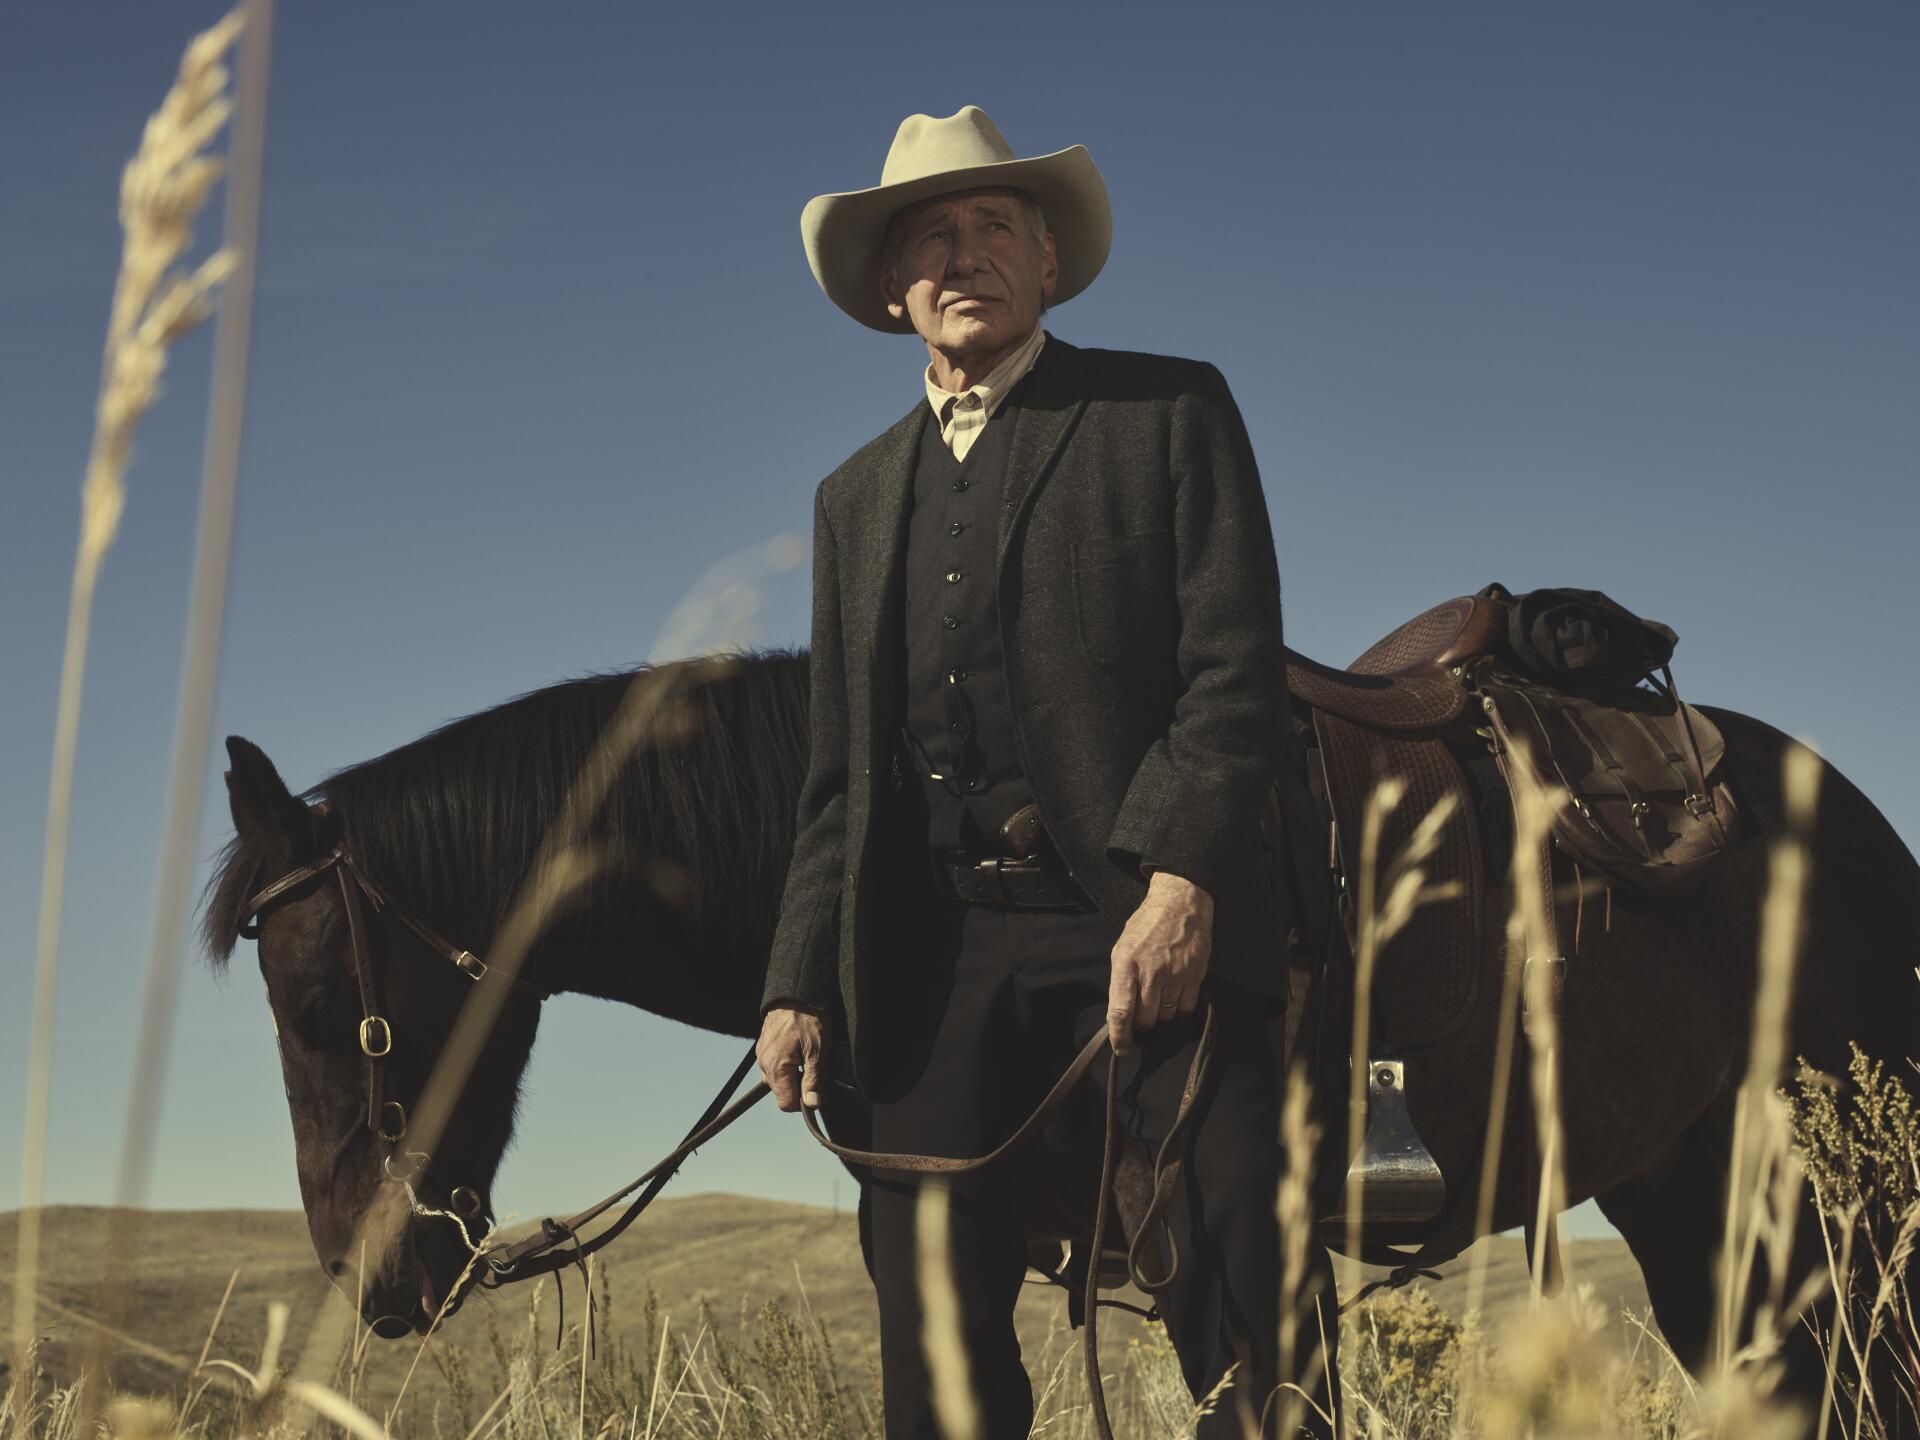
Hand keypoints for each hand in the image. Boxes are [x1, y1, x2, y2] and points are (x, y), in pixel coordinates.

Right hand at [757, 1007, 827, 1111]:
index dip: (805, 1101)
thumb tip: (812, 1103)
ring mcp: (763, 1055)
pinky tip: (802, 1051)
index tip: (820, 1089)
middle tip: (820, 1070)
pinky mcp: (765, 1047)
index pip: (786, 1103)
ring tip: (811, 1058)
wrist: (795, 993)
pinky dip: (790, 1064)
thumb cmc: (807, 1018)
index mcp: (776, 1068)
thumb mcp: (818, 1050)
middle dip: (802, 1086)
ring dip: (797, 1075)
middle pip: (784, 1092)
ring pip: (781, 1079)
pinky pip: (777, 1065)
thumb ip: (814, 1079)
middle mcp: (765, 1064)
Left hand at [1107, 870, 1212, 1055]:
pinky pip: (1186, 1007)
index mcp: (1126, 965)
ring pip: (1166, 1016)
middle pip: (1145, 1019)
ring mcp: (1174, 974)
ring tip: (1160, 994)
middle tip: (1142, 1013)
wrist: (1180, 904)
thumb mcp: (1123, 949)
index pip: (1120, 1012)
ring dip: (1161, 1014)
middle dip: (1142, 1023)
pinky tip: (1175, 995)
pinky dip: (1179, 1009)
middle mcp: (1150, 972)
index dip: (1120, 1037)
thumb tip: (1120, 1013)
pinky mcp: (1194, 974)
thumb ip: (1121, 981)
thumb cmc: (1147, 926)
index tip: (1122, 1049)